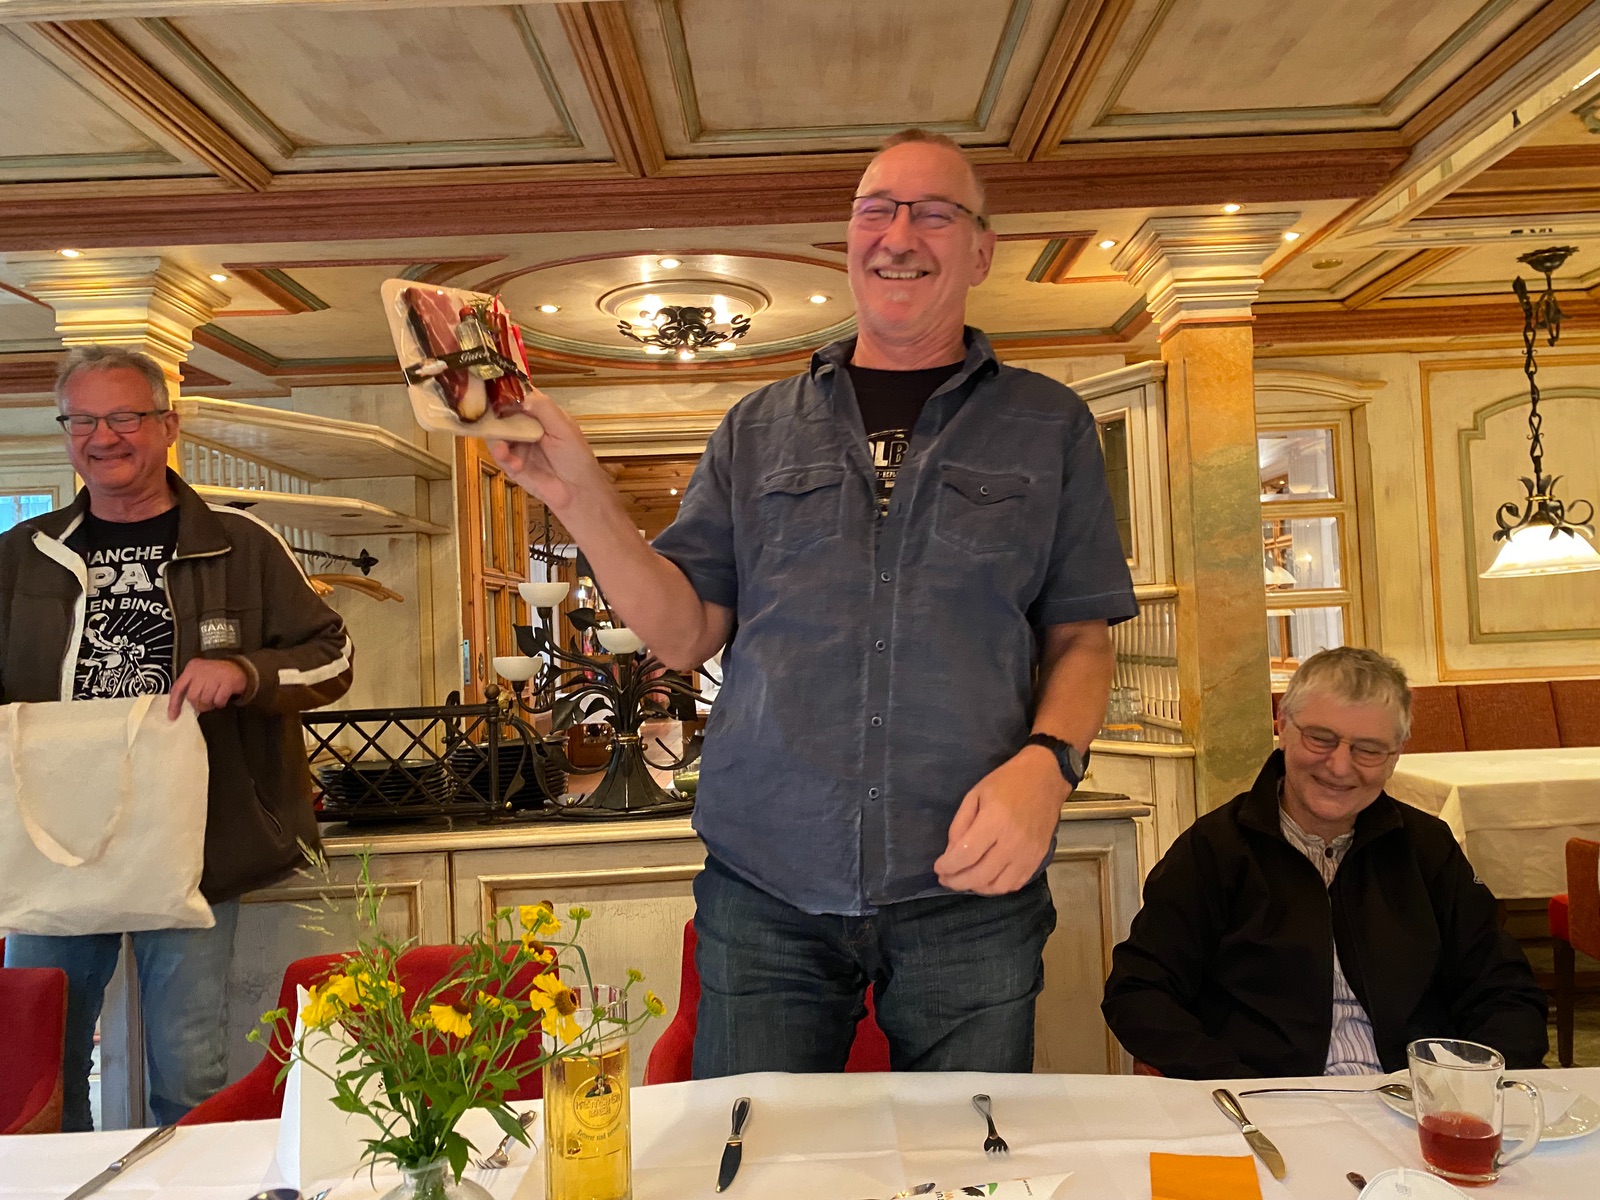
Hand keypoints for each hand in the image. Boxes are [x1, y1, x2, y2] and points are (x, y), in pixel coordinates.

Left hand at [168, 658, 248, 719]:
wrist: (239, 668)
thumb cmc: (216, 675)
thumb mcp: (199, 676)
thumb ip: (190, 687)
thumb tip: (180, 708)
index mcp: (192, 668)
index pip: (178, 688)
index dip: (174, 704)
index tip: (173, 716)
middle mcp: (202, 670)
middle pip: (192, 696)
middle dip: (198, 704)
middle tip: (204, 704)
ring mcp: (216, 675)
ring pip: (205, 699)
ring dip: (209, 704)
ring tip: (213, 700)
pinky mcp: (228, 682)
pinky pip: (218, 700)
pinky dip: (220, 703)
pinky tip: (222, 699)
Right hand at [488, 387, 611, 513]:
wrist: (577, 492)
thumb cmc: (576, 456)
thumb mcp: (564, 428)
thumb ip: (544, 409)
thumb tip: (520, 394)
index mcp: (540, 413)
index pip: (519, 395)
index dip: (506, 389)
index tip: (492, 385)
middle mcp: (525, 426)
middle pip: (501, 413)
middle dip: (493, 414)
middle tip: (488, 417)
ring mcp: (517, 444)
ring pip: (496, 433)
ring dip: (497, 439)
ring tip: (503, 449)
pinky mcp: (511, 463)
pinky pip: (499, 455)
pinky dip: (503, 456)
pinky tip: (514, 462)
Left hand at [934, 745, 1070, 893]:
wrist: (1045, 778)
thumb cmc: (1007, 782)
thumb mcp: (974, 794)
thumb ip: (960, 825)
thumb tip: (951, 853)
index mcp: (994, 821)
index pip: (966, 855)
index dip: (948, 866)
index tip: (938, 868)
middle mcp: (1012, 842)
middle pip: (980, 875)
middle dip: (957, 882)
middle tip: (945, 879)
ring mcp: (1028, 853)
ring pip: (998, 886)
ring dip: (977, 888)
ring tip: (964, 880)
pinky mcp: (1038, 859)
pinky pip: (1015, 884)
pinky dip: (998, 887)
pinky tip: (986, 879)